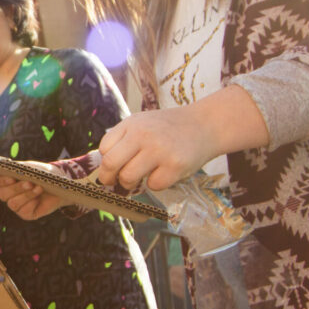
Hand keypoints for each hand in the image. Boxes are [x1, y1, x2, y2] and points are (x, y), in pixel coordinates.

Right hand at [0, 162, 70, 219]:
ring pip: (12, 203)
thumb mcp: (31, 168)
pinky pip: (23, 210)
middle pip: (2, 194)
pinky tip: (39, 196)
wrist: (60, 184)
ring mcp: (16, 205)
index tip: (11, 178)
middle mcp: (7, 194)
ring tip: (38, 188)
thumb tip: (10, 170)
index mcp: (4, 181)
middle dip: (16, 188)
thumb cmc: (42, 173)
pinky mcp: (26, 214)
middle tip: (29, 182)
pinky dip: (32, 202)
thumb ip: (18, 169)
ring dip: (26, 195)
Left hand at [98, 108, 217, 190]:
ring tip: (140, 177)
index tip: (112, 168)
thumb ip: (122, 139)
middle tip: (114, 182)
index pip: (104, 148)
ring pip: (128, 178)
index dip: (106, 162)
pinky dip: (156, 184)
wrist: (205, 124)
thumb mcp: (142, 123)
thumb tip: (103, 168)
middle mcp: (143, 134)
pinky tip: (164, 173)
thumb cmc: (168, 128)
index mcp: (132, 124)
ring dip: (130, 183)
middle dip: (109, 177)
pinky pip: (153, 185)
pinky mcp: (175, 166)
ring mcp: (159, 150)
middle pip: (110, 164)